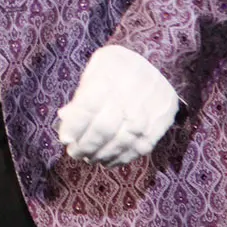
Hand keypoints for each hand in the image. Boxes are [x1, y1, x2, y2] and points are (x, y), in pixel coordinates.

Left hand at [56, 45, 178, 167]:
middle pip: (101, 131)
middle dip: (83, 146)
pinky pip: (136, 150)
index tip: (64, 138)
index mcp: (109, 80)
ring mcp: (145, 117)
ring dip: (99, 156)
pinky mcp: (157, 129)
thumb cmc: (121, 65)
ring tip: (88, 157)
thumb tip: (64, 116)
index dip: (73, 127)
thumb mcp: (98, 67)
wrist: (162, 65)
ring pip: (118, 144)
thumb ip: (81, 92)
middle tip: (74, 152)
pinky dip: (119, 159)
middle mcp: (127, 100)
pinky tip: (107, 160)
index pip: (86, 109)